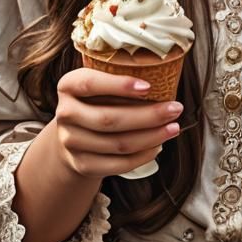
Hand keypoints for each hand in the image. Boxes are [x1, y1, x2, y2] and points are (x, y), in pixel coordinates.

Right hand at [52, 68, 182, 178]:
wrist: (72, 135)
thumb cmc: (95, 101)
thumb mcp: (99, 84)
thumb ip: (119, 78)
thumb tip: (163, 76)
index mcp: (68, 86)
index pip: (90, 83)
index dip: (119, 85)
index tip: (149, 86)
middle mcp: (65, 113)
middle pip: (109, 119)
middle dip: (148, 115)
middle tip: (176, 108)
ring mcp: (71, 142)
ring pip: (117, 143)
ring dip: (151, 137)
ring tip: (173, 128)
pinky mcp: (82, 165)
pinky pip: (118, 164)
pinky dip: (142, 155)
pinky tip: (158, 145)